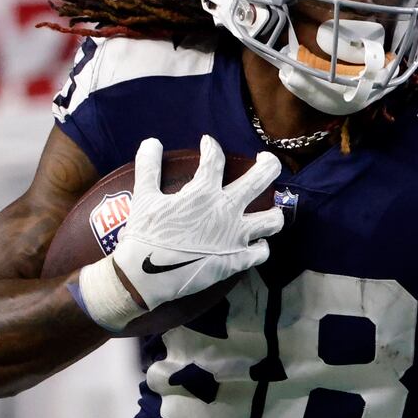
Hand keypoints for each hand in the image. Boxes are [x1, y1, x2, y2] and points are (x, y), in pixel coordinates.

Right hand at [78, 136, 284, 333]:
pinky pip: (261, 253)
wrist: (147, 276)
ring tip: (270, 207)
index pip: (215, 159)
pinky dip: (261, 246)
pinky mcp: (237, 261)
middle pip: (261, 179)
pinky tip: (257, 242)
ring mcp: (236, 238)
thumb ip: (148, 167)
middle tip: (265, 158)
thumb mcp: (143, 197)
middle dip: (269, 163)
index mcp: (204, 193)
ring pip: (272, 220)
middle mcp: (227, 211)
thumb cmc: (145, 235)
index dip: (211, 147)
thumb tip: (151, 141)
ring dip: (274, 211)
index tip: (208, 143)